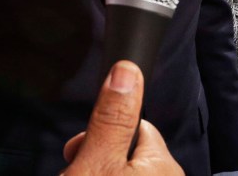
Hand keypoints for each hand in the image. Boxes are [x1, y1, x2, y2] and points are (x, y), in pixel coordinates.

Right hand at [62, 60, 182, 174]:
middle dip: (96, 157)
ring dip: (96, 172)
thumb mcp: (97, 163)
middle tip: (75, 173)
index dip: (102, 130)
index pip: (134, 125)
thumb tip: (126, 71)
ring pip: (118, 170)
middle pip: (123, 150)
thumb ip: (110, 119)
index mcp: (163, 165)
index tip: (79, 148)